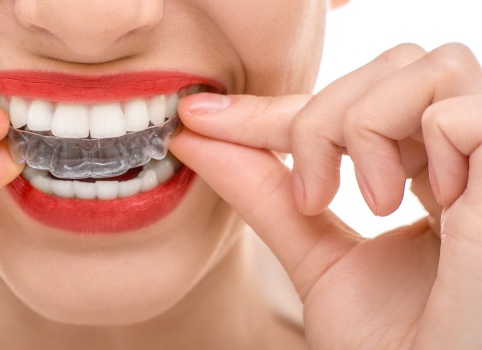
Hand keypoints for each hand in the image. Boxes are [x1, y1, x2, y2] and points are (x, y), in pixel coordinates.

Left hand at [171, 43, 481, 348]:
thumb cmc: (394, 345)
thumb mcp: (316, 258)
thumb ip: (265, 195)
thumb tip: (195, 139)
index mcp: (425, 174)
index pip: (347, 107)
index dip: (273, 109)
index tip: (199, 118)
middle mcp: (466, 158)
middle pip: (391, 68)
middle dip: (321, 119)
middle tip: (313, 195)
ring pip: (430, 67)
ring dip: (369, 127)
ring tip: (374, 202)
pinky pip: (466, 107)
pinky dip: (432, 142)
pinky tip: (431, 203)